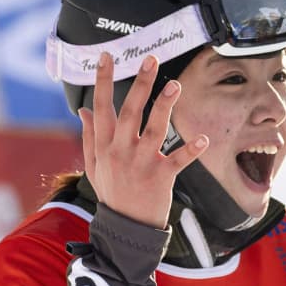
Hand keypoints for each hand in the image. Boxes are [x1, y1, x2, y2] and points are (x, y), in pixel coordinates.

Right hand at [79, 53, 207, 228]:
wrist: (126, 228)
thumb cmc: (112, 194)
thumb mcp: (94, 166)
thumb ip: (89, 137)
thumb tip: (83, 110)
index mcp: (104, 146)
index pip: (102, 107)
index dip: (103, 81)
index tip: (107, 57)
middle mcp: (121, 151)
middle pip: (130, 112)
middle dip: (139, 84)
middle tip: (150, 60)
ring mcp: (141, 164)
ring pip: (154, 130)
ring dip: (164, 107)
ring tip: (174, 86)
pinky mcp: (161, 177)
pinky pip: (177, 160)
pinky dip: (190, 150)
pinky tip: (203, 139)